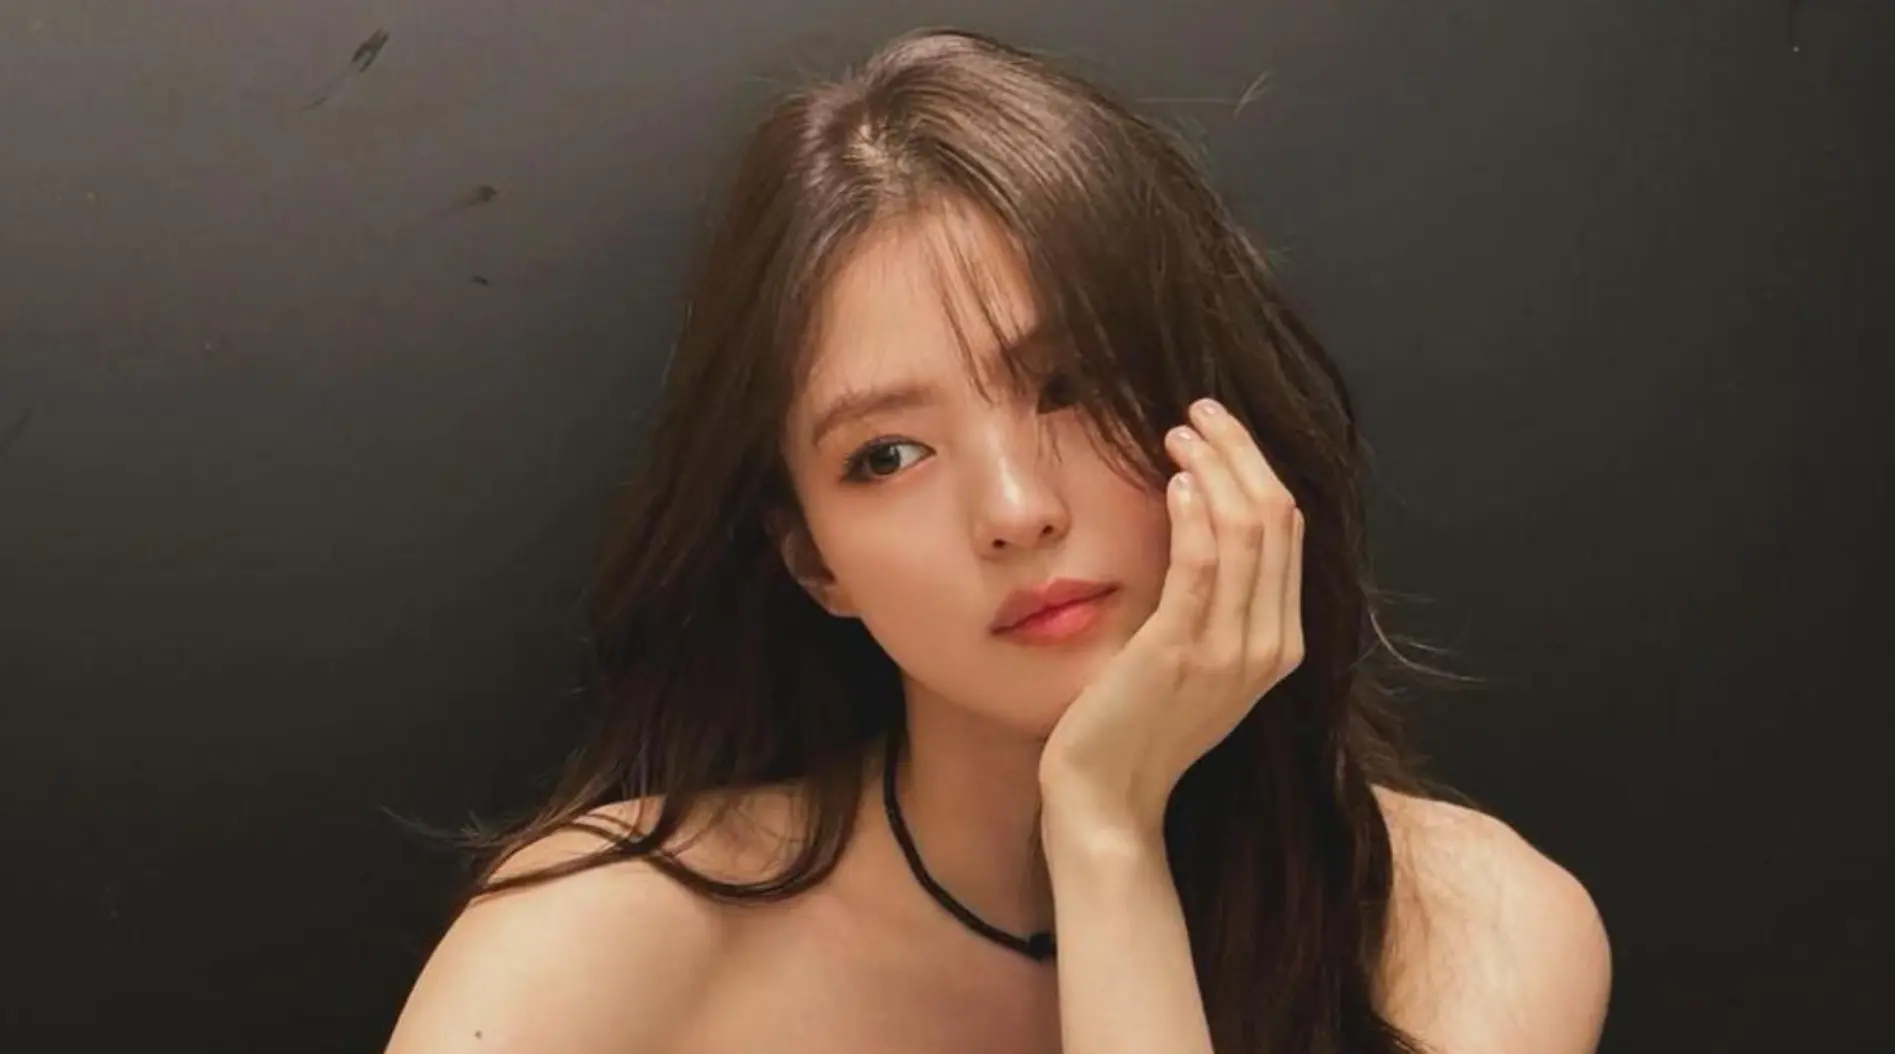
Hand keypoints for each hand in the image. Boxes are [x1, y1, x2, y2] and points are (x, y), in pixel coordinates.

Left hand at [1039, 397, 1305, 839]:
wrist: (1109, 800)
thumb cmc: (1139, 727)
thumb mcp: (1195, 662)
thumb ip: (1215, 606)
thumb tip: (1204, 527)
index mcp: (1282, 644)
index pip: (1289, 533)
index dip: (1258, 470)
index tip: (1219, 432)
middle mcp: (1269, 644)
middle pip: (1277, 518)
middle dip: (1241, 452)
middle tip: (1199, 411)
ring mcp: (1231, 649)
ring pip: (1247, 528)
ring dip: (1214, 467)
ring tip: (1178, 431)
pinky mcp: (1182, 650)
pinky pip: (1203, 563)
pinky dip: (1193, 511)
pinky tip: (1173, 479)